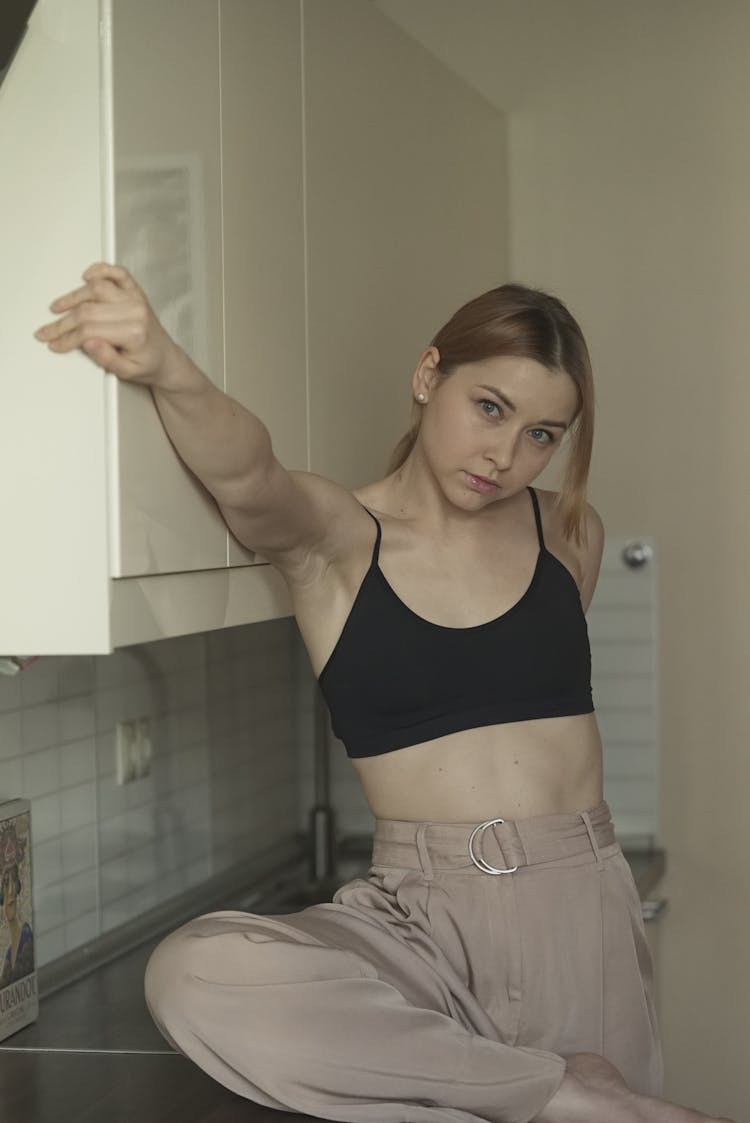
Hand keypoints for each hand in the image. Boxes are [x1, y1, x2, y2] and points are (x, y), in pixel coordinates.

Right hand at [34, 262, 180, 386]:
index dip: (67, 337)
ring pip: (96, 289)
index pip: (90, 330)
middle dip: (63, 323)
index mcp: (134, 332)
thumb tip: (88, 343)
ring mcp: (135, 298)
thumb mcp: (127, 372)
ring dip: (73, 297)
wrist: (166, 359)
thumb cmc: (148, 365)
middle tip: (48, 331)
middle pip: (88, 310)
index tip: (55, 343)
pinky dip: (101, 270)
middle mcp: (135, 311)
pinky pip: (118, 273)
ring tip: (57, 308)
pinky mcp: (135, 291)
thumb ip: (107, 358)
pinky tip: (86, 275)